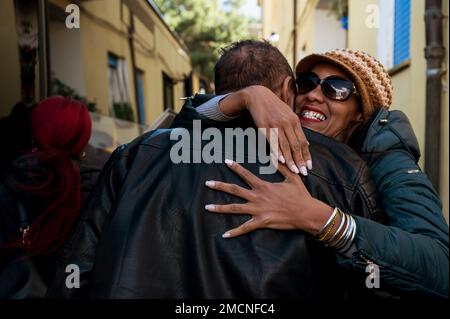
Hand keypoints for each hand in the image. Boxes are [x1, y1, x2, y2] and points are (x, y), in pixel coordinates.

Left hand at [204, 159, 333, 237]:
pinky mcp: (261, 222)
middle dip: (220, 186)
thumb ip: (282, 167)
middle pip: (234, 190)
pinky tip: (224, 234)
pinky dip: (234, 232)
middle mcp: (257, 196)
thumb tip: (277, 156)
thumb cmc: (300, 195)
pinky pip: (245, 228)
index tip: (226, 161)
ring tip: (207, 207)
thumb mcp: (292, 178)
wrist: (306, 212)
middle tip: (207, 183)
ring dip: (220, 208)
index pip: (246, 174)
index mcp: (263, 186)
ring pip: (235, 208)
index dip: (235, 167)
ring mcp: (258, 210)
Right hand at [219, 86, 311, 175]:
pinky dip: (276, 152)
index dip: (307, 155)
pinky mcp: (265, 127)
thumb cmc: (274, 107)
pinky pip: (272, 142)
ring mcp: (276, 125)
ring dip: (290, 160)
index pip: (303, 141)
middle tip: (303, 173)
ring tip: (294, 170)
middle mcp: (287, 123)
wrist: (258, 96)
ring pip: (285, 146)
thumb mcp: (288, 115)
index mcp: (294, 121)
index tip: (309, 166)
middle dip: (300, 161)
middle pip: (296, 145)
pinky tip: (280, 160)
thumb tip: (307, 143)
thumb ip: (297, 129)